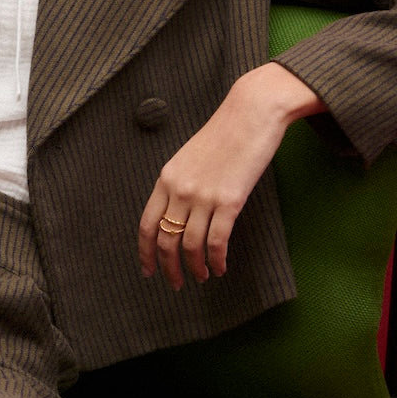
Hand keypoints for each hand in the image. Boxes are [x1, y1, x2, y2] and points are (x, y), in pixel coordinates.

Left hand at [139, 63, 324, 289]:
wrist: (251, 113)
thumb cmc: (225, 133)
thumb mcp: (190, 158)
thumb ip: (180, 184)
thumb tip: (179, 214)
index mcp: (166, 178)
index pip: (146, 225)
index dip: (145, 252)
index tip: (148, 270)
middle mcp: (180, 189)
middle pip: (165, 240)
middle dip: (168, 268)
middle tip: (175, 284)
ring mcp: (203, 196)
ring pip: (190, 246)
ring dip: (195, 268)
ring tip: (202, 277)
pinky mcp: (229, 200)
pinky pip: (217, 241)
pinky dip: (217, 260)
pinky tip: (220, 268)